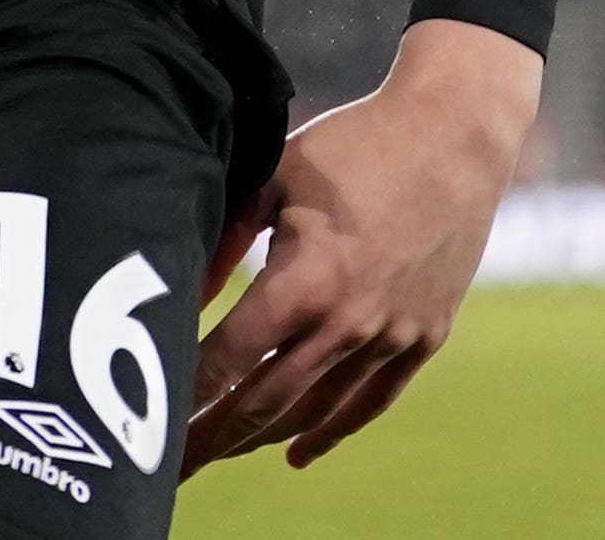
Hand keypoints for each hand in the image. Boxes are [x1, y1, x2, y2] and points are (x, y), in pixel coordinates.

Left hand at [186, 19, 542, 473]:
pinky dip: (330, 431)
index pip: (229, 357)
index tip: (150, 424)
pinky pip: (370, 402)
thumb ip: (223, 239)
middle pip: (266, 400)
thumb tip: (180, 290)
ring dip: (262, 437)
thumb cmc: (352, 147)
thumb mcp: (272, 178)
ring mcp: (392, 336)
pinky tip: (295, 453)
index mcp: (306, 280)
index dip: (186, 394)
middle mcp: (350, 321)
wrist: (454, 138)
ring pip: (315, 410)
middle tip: (171, 465)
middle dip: (214, 437)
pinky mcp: (423, 337)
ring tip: (216, 453)